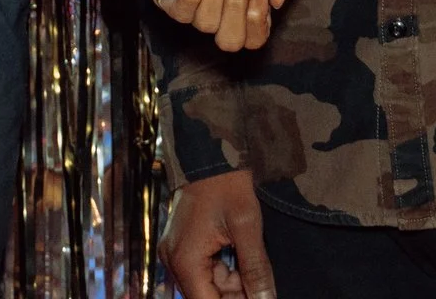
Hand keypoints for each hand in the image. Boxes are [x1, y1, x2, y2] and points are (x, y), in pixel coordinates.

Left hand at [154, 0, 299, 51]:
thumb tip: (275, 0)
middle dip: (236, 3)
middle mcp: (223, 23)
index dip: (257, 19)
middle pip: (229, 38)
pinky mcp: (175, 2)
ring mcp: (198, 15)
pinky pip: (180, 11)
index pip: (255, 39)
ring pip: (205, 22)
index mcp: (249, 18)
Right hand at [164, 170, 273, 298]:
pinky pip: (204, 270)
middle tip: (262, 285)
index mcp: (185, 260)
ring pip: (207, 285)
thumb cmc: (227, 184)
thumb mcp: (247, 227)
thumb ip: (256, 269)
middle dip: (236, 294)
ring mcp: (176, 252)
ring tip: (252, 264)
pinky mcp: (183, 244)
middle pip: (206, 296)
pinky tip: (242, 256)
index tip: (257, 298)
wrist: (211, 151)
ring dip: (232, 284)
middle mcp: (174, 260)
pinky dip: (225, 270)